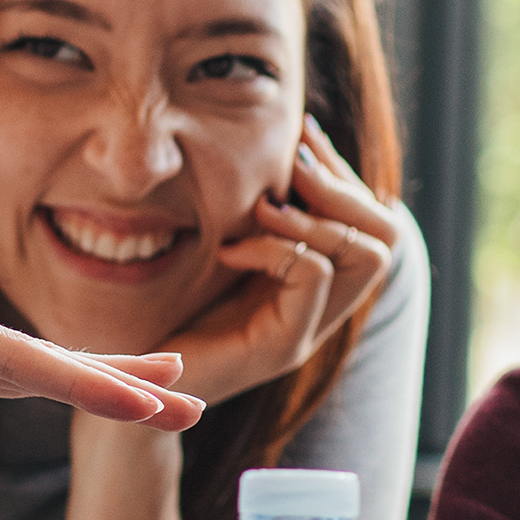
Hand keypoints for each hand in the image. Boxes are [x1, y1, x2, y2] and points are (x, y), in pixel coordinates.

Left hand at [0, 239, 201, 491]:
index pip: (23, 356)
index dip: (93, 380)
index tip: (158, 400)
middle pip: (38, 360)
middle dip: (116, 380)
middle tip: (193, 400)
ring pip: (20, 375)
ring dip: (87, 386)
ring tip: (154, 399)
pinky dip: (35, 394)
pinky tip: (59, 395)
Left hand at [156, 116, 395, 405]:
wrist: (133, 382)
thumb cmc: (164, 311)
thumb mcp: (216, 245)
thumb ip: (251, 210)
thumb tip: (281, 141)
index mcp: (313, 285)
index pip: (371, 220)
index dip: (342, 172)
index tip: (301, 137)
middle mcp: (323, 310)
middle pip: (387, 237)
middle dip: (344, 189)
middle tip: (291, 170)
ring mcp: (307, 332)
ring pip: (367, 256)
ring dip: (317, 217)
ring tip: (264, 208)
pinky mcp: (281, 347)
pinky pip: (312, 276)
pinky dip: (275, 247)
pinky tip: (230, 250)